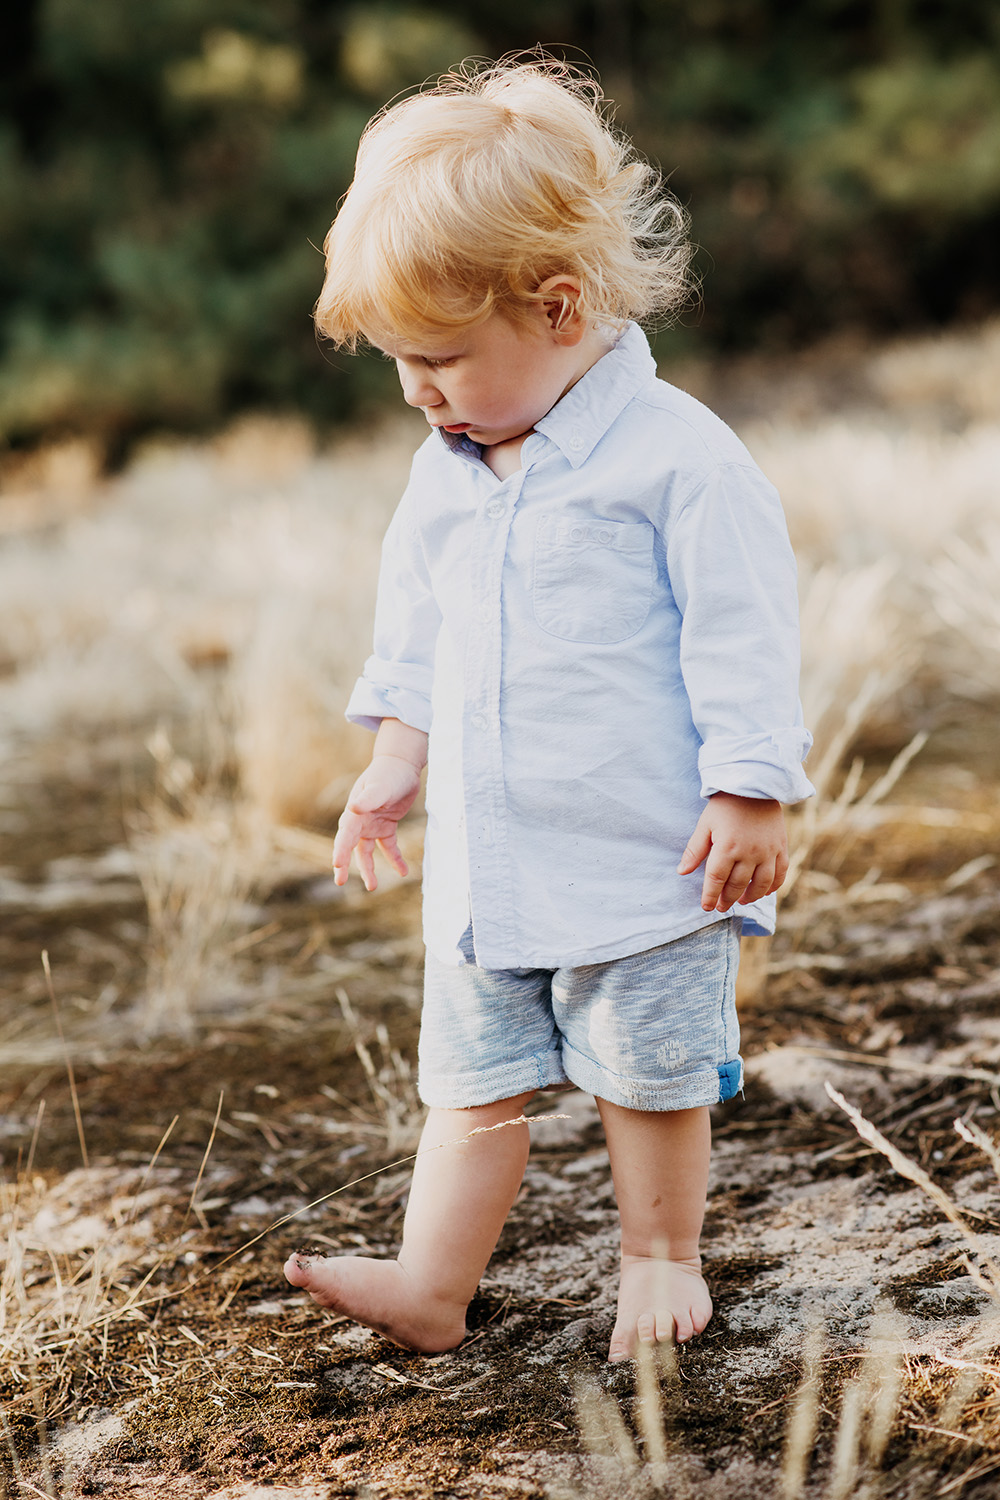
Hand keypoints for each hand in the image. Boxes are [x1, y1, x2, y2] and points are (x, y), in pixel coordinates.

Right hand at [332, 754, 422, 890]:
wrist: (401, 765)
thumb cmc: (388, 774)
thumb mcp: (380, 786)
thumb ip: (369, 798)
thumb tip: (354, 808)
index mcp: (354, 812)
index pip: (345, 835)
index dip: (340, 850)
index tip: (338, 866)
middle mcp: (360, 821)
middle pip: (349, 846)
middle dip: (344, 864)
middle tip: (340, 882)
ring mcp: (372, 825)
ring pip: (366, 852)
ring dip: (368, 869)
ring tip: (372, 887)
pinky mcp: (386, 827)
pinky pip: (388, 847)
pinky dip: (394, 859)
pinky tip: (403, 872)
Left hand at [678, 793, 787, 913]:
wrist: (755, 785)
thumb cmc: (725, 805)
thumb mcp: (705, 824)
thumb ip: (695, 850)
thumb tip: (682, 872)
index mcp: (727, 847)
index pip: (716, 879)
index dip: (710, 895)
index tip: (706, 907)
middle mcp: (749, 853)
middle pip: (737, 885)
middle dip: (728, 899)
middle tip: (721, 906)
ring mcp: (768, 851)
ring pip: (761, 884)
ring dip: (750, 896)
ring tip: (741, 901)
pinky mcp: (781, 847)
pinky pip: (780, 873)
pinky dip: (772, 886)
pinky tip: (763, 891)